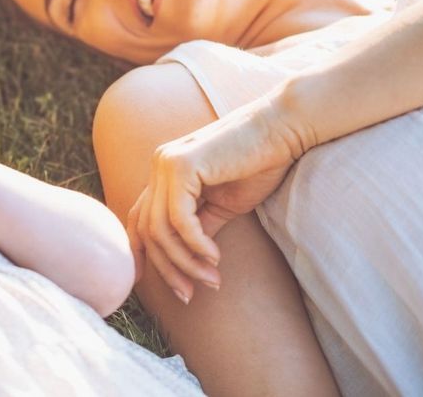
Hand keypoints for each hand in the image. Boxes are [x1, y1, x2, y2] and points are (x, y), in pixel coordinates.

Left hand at [126, 95, 309, 303]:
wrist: (283, 129)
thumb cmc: (259, 163)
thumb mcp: (223, 205)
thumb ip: (199, 228)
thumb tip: (186, 262)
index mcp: (165, 173)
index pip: (139, 219)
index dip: (142, 255)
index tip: (158, 286)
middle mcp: (158, 166)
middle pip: (146, 229)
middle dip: (167, 268)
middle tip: (190, 295)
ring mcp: (165, 163)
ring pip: (159, 228)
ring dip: (184, 261)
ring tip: (211, 279)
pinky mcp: (181, 165)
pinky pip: (179, 219)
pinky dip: (195, 244)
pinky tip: (214, 257)